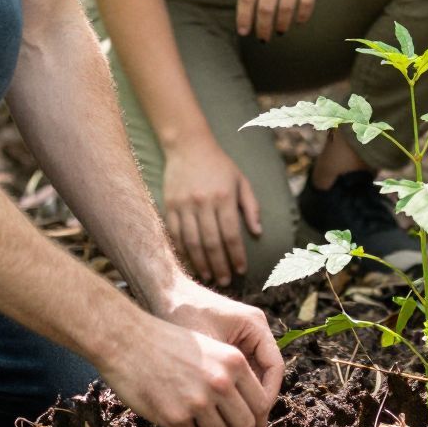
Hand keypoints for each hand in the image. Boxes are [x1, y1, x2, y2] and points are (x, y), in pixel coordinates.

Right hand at [102, 296, 282, 426]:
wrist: (128, 340)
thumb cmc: (167, 343)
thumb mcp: (211, 348)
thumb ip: (231, 375)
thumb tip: (247, 410)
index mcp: (234, 362)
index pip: (261, 404)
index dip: (258, 422)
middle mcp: (221, 382)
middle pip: (245, 426)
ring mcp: (198, 401)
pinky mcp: (175, 417)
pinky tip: (180, 421)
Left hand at [159, 281, 285, 407]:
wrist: (165, 294)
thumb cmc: (182, 314)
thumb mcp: (205, 345)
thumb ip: (222, 373)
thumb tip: (236, 409)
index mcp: (255, 325)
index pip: (273, 367)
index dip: (267, 396)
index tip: (255, 419)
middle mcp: (255, 331)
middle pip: (267, 375)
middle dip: (259, 405)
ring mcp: (244, 338)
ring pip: (254, 377)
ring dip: (246, 402)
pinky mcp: (231, 345)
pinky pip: (241, 375)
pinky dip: (235, 394)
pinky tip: (224, 414)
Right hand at [163, 136, 261, 287]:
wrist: (188, 145)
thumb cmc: (219, 165)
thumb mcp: (241, 180)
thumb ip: (251, 206)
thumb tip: (258, 232)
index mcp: (224, 197)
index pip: (231, 233)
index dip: (236, 255)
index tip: (241, 270)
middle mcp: (203, 202)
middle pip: (211, 242)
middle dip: (219, 265)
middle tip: (224, 281)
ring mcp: (184, 205)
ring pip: (192, 242)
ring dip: (200, 263)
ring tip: (208, 277)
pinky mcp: (169, 205)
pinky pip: (174, 234)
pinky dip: (181, 251)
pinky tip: (188, 262)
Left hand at [237, 0, 339, 41]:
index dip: (244, 17)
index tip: (244, 31)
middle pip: (265, 6)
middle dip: (263, 27)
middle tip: (263, 37)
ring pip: (286, 7)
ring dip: (282, 24)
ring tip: (281, 31)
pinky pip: (307, 1)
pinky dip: (302, 15)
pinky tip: (299, 21)